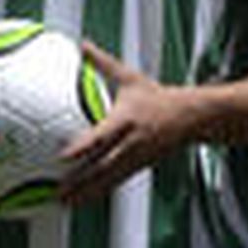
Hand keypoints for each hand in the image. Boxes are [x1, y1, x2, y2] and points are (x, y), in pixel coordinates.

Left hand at [59, 42, 193, 205]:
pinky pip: (114, 183)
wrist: (190, 118)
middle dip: (79, 180)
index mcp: (126, 119)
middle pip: (102, 166)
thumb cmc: (157, 97)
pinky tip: (81, 200)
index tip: (63, 156)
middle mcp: (130, 143)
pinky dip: (96, 193)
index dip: (83, 146)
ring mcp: (135, 158)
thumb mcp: (130, 78)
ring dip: (85, 193)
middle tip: (56, 191)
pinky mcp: (138, 168)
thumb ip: (103, 64)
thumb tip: (82, 45)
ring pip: (107, 180)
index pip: (102, 135)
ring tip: (63, 202)